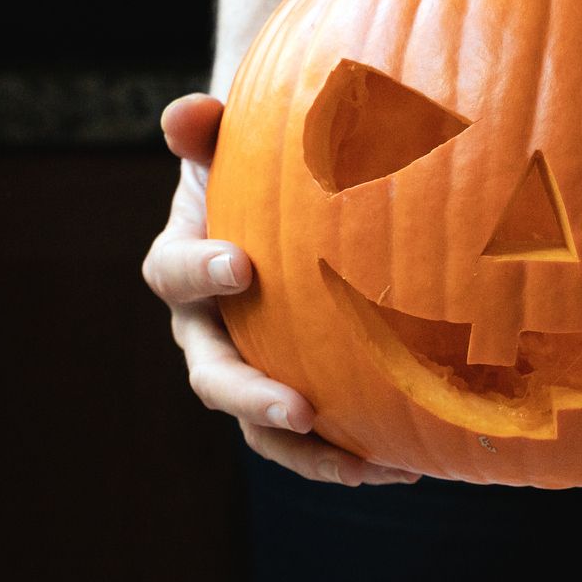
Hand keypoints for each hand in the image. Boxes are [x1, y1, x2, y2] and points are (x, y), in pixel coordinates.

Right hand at [143, 93, 416, 485]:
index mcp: (182, 267)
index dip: (198, 272)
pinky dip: (356, 454)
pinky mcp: (296, 393)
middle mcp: (207, 332)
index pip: (171, 274)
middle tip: (299, 409)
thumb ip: (207, 128)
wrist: (282, 200)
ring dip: (311, 454)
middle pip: (214, 379)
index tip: (242, 264)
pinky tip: (410, 462)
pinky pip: (317, 437)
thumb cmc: (258, 162)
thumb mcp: (233, 138)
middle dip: (253, 399)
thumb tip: (188, 114)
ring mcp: (251, 370)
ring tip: (366, 467)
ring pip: (264, 430)